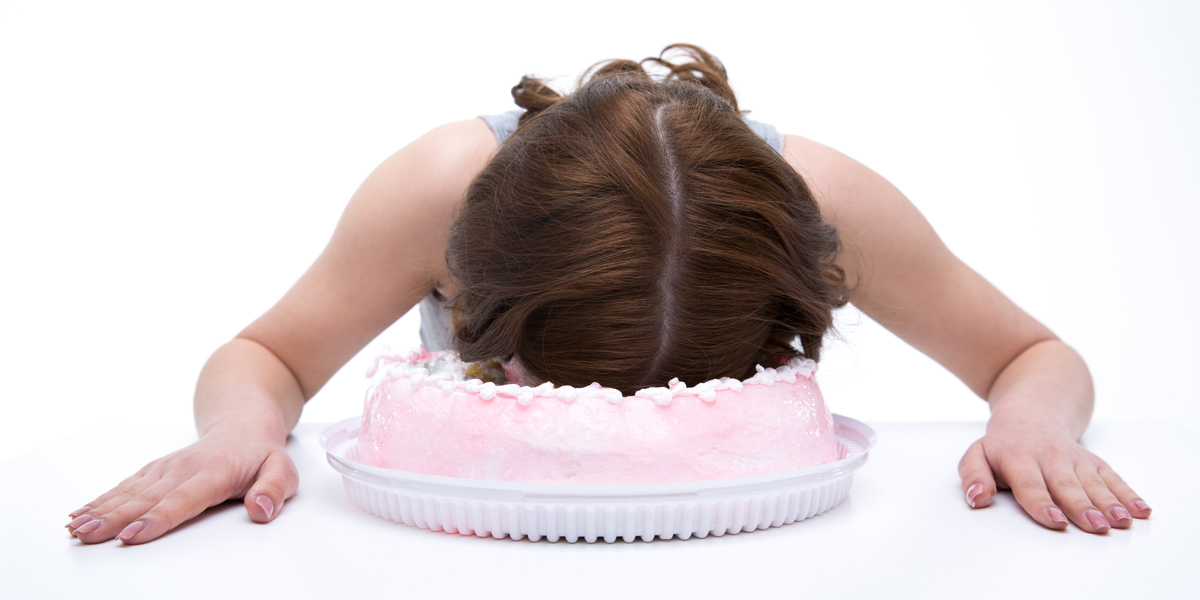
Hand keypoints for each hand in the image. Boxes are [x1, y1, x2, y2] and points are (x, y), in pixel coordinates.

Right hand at [65, 426, 298, 544]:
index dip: (157, 519)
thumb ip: (274, 489)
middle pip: (146, 499)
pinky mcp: (155, 470)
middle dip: (115, 519)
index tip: (133, 535)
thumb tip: (260, 508)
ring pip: (130, 492)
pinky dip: (101, 500)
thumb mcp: (283, 469)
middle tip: (89, 537)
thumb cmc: (262, 453)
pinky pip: (125, 486)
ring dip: (101, 510)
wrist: (243, 422)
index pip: (183, 500)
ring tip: (76, 528)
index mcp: (214, 472)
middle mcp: (183, 468)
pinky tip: (81, 513)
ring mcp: (166, 468)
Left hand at [957, 411, 1150, 532]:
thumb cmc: (1002, 446)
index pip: (1031, 485)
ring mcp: (1075, 459)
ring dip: (1110, 503)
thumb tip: (976, 498)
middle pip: (1067, 486)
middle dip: (1082, 507)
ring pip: (1094, 483)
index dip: (1042, 504)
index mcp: (1019, 458)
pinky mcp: (1094, 462)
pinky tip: (1142, 510)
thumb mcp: (977, 456)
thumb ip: (973, 476)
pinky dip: (1129, 494)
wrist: (1031, 415)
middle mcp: (1050, 457)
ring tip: (1122, 521)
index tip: (1056, 521)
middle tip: (1095, 525)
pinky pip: (1113, 478)